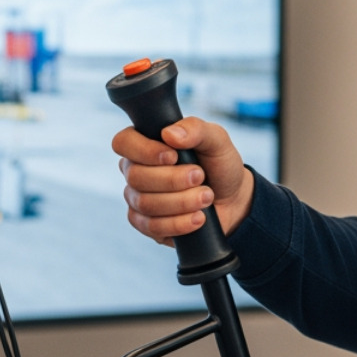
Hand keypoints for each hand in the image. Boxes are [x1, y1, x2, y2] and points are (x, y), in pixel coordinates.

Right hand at [113, 117, 254, 245]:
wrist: (232, 199)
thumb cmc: (218, 164)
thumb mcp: (216, 140)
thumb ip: (196, 129)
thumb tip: (169, 133)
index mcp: (146, 143)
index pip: (123, 142)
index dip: (144, 151)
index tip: (174, 156)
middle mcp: (136, 170)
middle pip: (135, 176)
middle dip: (173, 179)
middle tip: (200, 176)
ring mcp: (138, 198)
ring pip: (145, 203)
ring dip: (181, 201)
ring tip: (207, 196)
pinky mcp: (146, 224)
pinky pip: (151, 226)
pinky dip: (178, 223)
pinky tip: (198, 217)